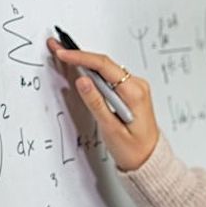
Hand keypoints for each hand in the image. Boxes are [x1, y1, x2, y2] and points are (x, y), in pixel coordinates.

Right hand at [46, 38, 159, 170]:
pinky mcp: (129, 92)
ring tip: (63, 54)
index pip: (104, 66)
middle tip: (56, 47)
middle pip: (104, 63)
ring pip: (106, 68)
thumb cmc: (133, 149)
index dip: (80, 57)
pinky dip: (93, 71)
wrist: (149, 159)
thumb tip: (82, 81)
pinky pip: (109, 76)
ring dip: (85, 61)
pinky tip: (79, 68)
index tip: (62, 52)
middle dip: (79, 55)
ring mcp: (134, 87)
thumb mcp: (110, 128)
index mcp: (134, 93)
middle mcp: (137, 86)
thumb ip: (96, 103)